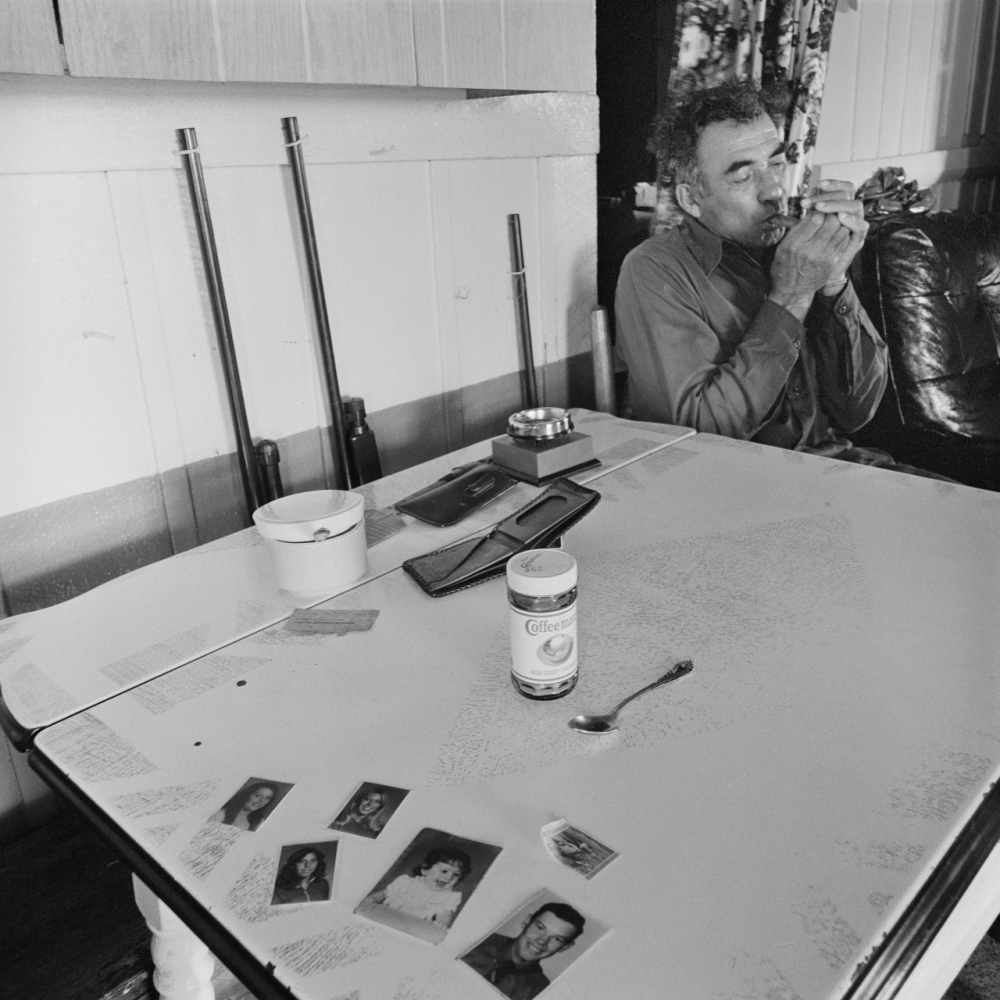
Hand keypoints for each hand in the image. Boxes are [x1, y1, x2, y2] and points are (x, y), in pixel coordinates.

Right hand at [770, 180, 867, 316]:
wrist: (792, 291)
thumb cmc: (785, 266)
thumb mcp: (783, 246)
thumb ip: (796, 228)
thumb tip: (811, 211)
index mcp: (796, 244)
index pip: (816, 217)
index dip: (818, 208)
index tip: (815, 207)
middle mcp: (812, 250)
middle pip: (832, 221)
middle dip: (831, 212)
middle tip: (827, 210)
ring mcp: (825, 257)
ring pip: (842, 229)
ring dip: (839, 220)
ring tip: (832, 219)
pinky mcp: (833, 261)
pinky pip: (844, 240)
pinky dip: (842, 231)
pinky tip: (836, 231)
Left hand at [800, 179, 867, 286]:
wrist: (815, 275)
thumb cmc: (807, 251)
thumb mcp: (802, 232)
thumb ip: (802, 218)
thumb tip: (789, 208)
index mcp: (837, 208)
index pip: (840, 188)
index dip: (829, 186)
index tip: (814, 188)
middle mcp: (848, 214)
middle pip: (848, 194)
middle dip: (829, 194)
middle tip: (811, 200)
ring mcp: (854, 226)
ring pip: (855, 206)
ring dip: (837, 204)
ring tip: (820, 207)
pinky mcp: (858, 240)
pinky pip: (861, 227)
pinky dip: (852, 220)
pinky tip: (840, 216)